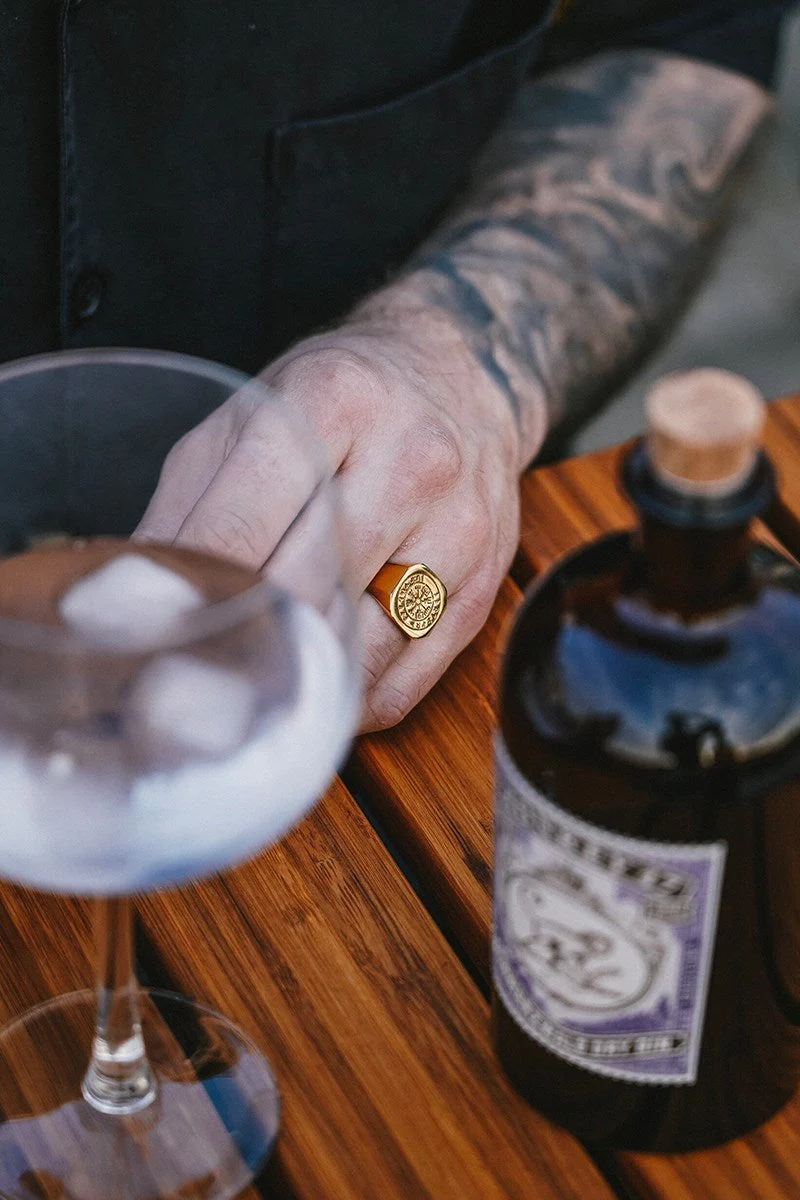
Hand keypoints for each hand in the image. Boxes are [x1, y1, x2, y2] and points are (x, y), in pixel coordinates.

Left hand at [136, 310, 525, 729]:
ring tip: (261, 686)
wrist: (462, 374)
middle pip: (304, 591)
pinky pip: (407, 679)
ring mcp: (458, 526)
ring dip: (302, 678)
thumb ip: (188, 504)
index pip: (242, 527)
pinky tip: (322, 683)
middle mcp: (408, 460)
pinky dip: (351, 697)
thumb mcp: (249, 417)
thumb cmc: (343, 399)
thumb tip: (134, 597)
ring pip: (360, 647)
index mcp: (332, 402)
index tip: (156, 637)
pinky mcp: (484, 582)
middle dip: (243, 639)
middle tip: (197, 677)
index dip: (193, 593)